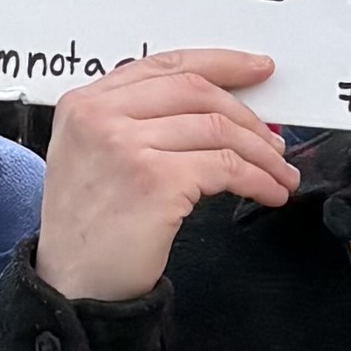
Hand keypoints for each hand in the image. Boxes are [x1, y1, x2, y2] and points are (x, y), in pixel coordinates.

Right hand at [34, 50, 296, 302]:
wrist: (73, 286)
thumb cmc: (86, 232)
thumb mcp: (92, 157)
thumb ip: (134, 122)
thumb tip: (217, 109)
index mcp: (84, 103)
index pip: (164, 64)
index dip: (220, 63)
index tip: (256, 69)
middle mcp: (100, 116)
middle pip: (196, 91)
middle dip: (248, 116)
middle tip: (273, 141)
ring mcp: (125, 145)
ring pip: (218, 128)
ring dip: (261, 153)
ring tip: (278, 174)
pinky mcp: (155, 179)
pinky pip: (225, 166)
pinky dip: (257, 179)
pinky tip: (268, 192)